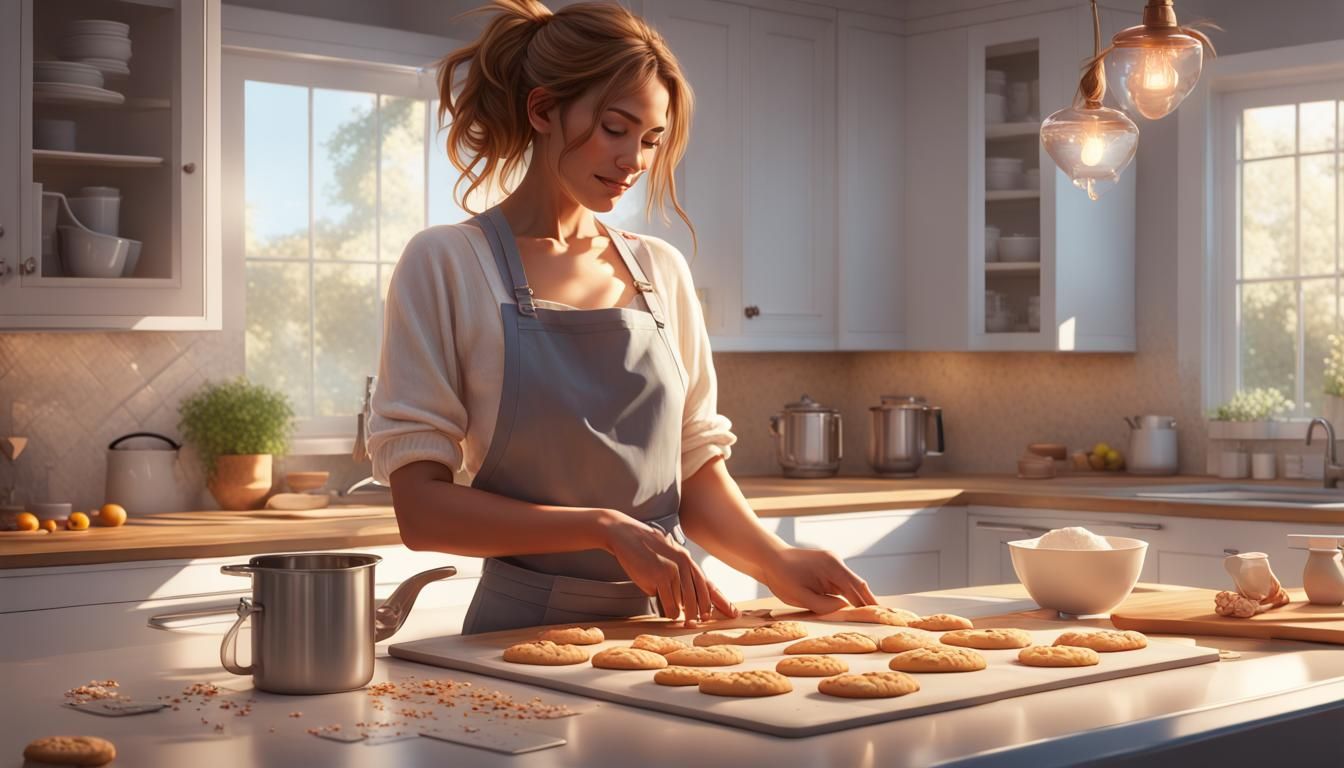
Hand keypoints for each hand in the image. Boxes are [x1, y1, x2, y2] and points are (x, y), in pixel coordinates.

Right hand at [598, 511, 737, 624]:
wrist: (626, 534)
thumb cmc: (645, 549)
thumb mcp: (668, 557)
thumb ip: (680, 574)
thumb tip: (686, 601)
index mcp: (688, 561)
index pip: (708, 585)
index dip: (721, 601)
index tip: (733, 613)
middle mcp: (685, 565)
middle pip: (699, 598)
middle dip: (698, 614)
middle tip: (694, 623)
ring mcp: (674, 570)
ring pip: (683, 604)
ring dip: (677, 611)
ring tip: (670, 608)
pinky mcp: (661, 576)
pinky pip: (671, 605)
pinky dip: (668, 610)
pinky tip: (662, 605)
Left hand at [758, 546, 877, 614]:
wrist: (769, 558)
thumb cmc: (782, 576)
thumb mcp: (801, 596)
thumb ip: (825, 605)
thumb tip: (845, 609)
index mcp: (833, 567)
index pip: (857, 587)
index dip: (869, 603)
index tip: (881, 616)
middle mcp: (836, 563)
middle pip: (858, 586)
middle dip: (868, 603)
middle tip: (882, 620)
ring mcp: (832, 565)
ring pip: (851, 586)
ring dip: (858, 601)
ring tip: (870, 619)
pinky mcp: (827, 569)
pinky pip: (841, 585)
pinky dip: (847, 596)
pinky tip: (851, 609)